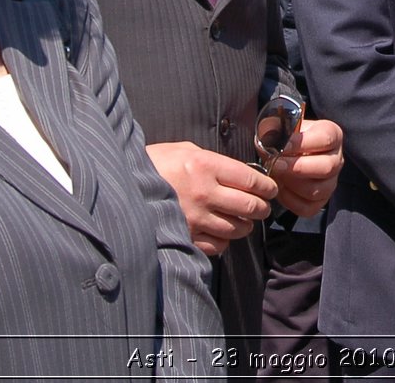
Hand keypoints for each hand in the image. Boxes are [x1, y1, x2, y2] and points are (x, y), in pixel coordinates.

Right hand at [145, 141, 276, 256]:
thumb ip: (213, 160)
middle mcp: (204, 193)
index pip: (251, 180)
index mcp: (206, 166)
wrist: (123, 185)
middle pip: (250, 207)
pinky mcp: (186, 237)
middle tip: (262, 207)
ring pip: (237, 229)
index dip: (267, 186)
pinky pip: (218, 245)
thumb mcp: (185, 150)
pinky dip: (224, 241)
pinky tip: (221, 232)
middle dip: (262, 208)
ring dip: (245, 225)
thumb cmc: (155, 163)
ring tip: (243, 220)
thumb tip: (238, 172)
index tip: (271, 189)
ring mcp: (196, 218)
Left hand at [267, 118, 343, 216]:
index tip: (283, 145)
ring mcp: (330, 183)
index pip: (325, 139)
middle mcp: (336, 159)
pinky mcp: (320, 202)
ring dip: (292, 184)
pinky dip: (289, 200)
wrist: (286, 154)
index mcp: (332, 135)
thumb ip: (276, 129)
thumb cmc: (285, 138)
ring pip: (316, 190)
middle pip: (327, 167)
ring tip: (276, 175)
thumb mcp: (281, 126)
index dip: (303, 144)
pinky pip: (307, 207)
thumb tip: (270, 139)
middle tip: (276, 164)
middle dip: (298, 167)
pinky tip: (280, 187)